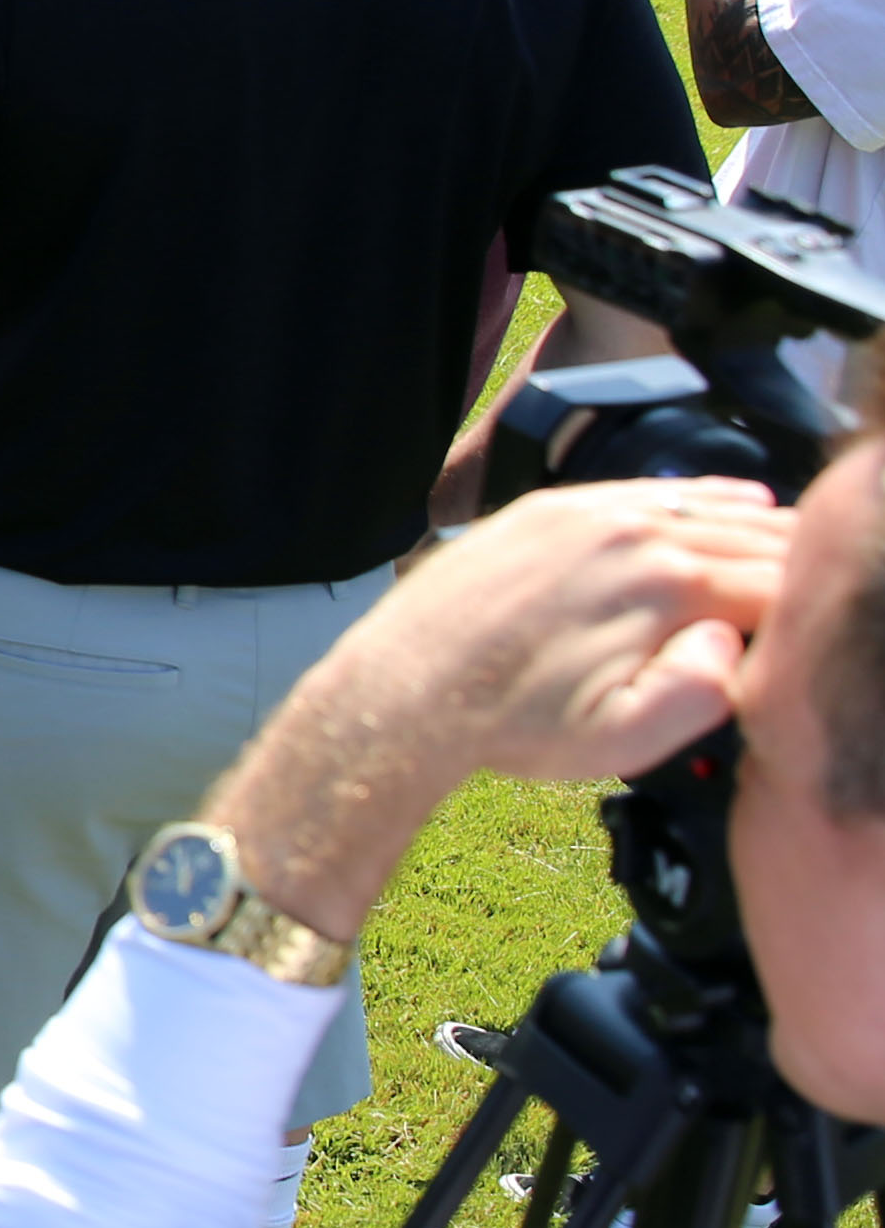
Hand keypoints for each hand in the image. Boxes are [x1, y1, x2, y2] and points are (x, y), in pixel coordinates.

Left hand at [332, 480, 790, 784]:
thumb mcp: (627, 739)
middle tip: (820, 592)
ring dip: (760, 527)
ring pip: (709, 506)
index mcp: (670, 589)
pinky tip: (737, 500)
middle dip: (794, 563)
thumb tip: (734, 640)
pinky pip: (647, 488)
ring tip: (799, 546)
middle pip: (753, 538)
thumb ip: (705, 691)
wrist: (407, 691)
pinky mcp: (550, 507)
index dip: (803, 613)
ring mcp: (589, 513)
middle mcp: (635, 535)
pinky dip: (704, 493)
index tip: (805, 637)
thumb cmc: (510, 725)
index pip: (779, 586)